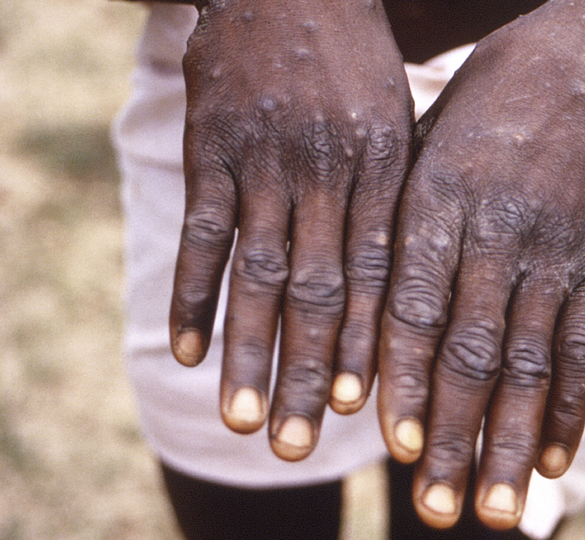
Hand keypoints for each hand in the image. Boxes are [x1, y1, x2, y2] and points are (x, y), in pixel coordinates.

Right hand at [170, 0, 411, 460]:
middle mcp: (327, 170)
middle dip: (311, 373)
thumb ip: (393, 199)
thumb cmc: (354, 61)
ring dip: (248, 352)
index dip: (370, 346)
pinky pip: (202, 232)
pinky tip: (185, 350)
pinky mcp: (211, 146)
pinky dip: (192, 294)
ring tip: (245, 420)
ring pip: (258, 273)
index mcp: (383, 167)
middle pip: (320, 290)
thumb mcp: (396, 118)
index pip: (379, 274)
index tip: (364, 411)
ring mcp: (265, 159)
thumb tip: (399, 289)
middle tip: (301, 446)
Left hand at [377, 1, 584, 528]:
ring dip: (507, 441)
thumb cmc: (483, 108)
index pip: (415, 306)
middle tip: (436, 510)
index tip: (392, 445)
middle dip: (452, 436)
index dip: (404, 379)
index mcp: (438, 200)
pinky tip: (548, 458)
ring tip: (491, 509)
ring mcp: (554, 250)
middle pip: (471, 351)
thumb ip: (397, 227)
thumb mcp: (423, 145)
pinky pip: (582, 344)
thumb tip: (359, 318)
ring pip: (529, 362)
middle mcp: (497, 232)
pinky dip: (567, 406)